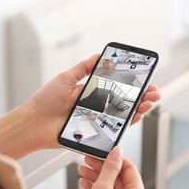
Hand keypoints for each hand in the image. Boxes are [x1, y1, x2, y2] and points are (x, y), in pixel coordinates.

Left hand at [0, 55, 160, 159]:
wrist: (33, 124)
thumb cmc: (45, 102)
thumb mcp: (66, 79)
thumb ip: (83, 68)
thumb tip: (99, 55)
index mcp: (90, 93)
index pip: (115, 87)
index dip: (131, 85)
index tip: (145, 80)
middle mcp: (95, 106)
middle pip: (123, 102)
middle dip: (141, 97)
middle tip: (154, 92)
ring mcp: (95, 120)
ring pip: (122, 115)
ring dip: (139, 109)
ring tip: (150, 102)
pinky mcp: (93, 133)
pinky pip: (113, 129)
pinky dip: (127, 123)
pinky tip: (138, 115)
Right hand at [69, 147, 148, 188]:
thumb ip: (110, 168)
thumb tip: (117, 153)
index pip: (130, 169)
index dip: (116, 159)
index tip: (105, 153)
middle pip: (120, 179)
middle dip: (103, 169)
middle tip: (90, 160)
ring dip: (98, 178)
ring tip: (84, 171)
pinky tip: (86, 184)